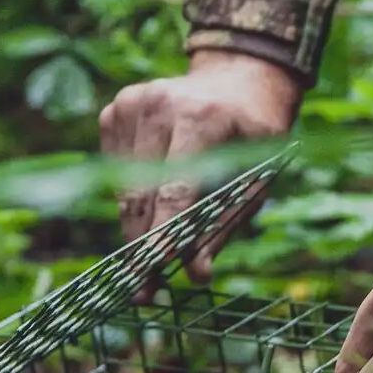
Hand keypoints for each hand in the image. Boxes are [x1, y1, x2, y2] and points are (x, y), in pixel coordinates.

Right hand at [99, 50, 302, 282]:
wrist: (238, 80)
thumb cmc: (253, 137)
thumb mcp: (256, 178)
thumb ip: (225, 224)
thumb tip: (196, 274)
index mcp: (203, 117)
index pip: (175, 188)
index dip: (163, 233)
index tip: (154, 270)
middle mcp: (160, 105)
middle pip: (143, 193)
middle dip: (144, 247)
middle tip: (144, 292)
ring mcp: (131, 103)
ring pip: (124, 189)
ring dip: (136, 230)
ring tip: (149, 262)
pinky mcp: (115, 110)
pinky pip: (116, 173)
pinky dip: (133, 199)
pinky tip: (154, 200)